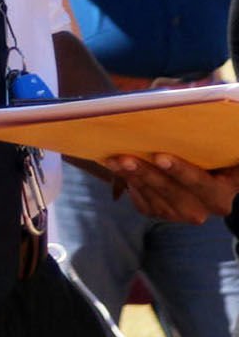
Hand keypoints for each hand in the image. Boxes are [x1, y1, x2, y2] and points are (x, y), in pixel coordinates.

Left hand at [107, 153, 238, 223]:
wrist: (207, 175)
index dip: (181, 172)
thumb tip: (202, 123)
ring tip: (114, 161)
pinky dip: (131, 185)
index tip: (160, 157)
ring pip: (155, 199)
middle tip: (126, 159)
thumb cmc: (212, 156)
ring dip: (133, 178)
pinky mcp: (163, 213)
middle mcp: (205, 208)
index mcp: (222, 191)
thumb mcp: (218, 151)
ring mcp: (183, 213)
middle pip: (174, 193)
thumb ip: (211, 145)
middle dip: (148, 174)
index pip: (202, 183)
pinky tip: (118, 169)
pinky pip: (144, 203)